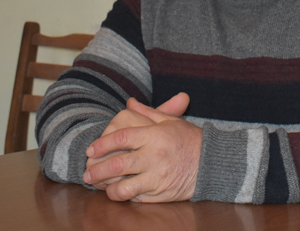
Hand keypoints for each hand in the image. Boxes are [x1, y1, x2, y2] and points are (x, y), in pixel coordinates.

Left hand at [84, 94, 201, 202]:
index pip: (120, 138)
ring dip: (108, 188)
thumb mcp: (170, 122)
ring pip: (123, 187)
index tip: (90, 150)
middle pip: (117, 164)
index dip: (102, 144)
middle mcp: (154, 157)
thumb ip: (147, 112)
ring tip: (101, 186)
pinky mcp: (160, 194)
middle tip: (87, 173)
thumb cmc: (190, 140)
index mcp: (154, 136)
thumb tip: (129, 102)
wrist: (213, 163)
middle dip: (97, 170)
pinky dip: (124, 196)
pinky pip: (136, 197)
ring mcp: (157, 177)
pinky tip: (118, 192)